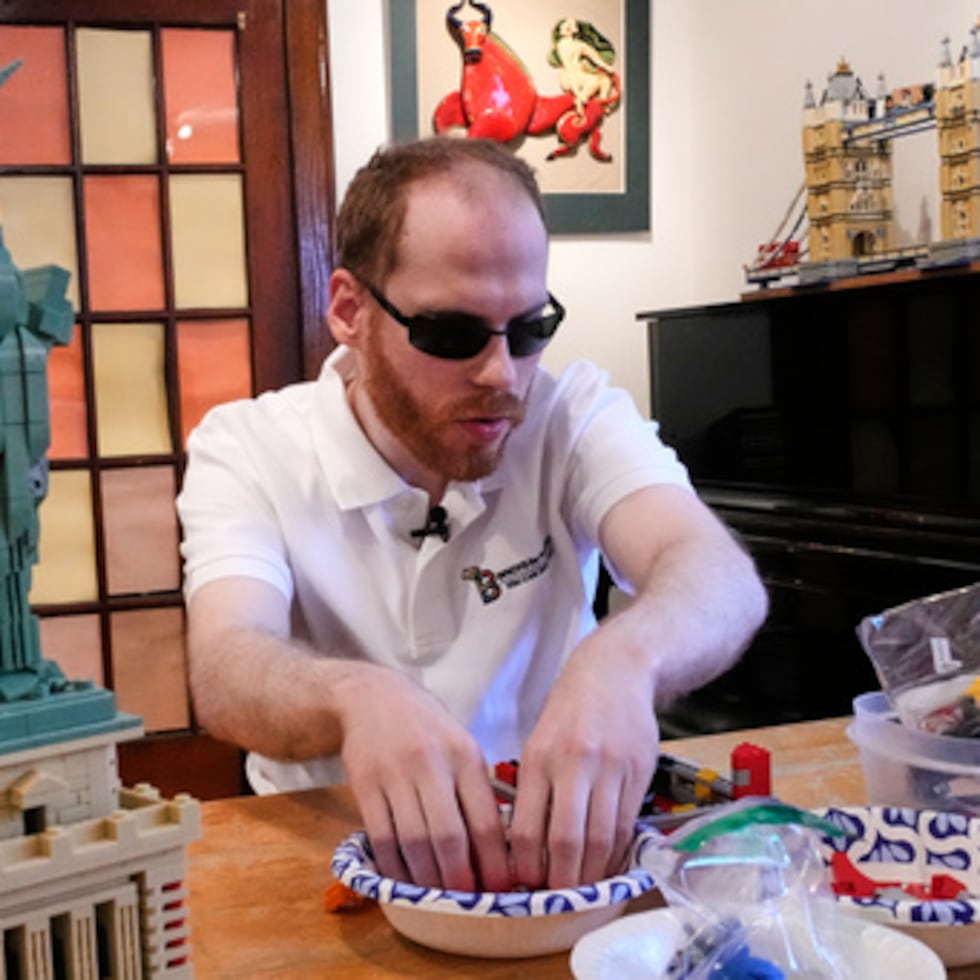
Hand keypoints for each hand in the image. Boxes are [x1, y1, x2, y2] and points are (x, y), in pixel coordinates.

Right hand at [337, 666, 511, 891]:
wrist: (373, 697)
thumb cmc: (427, 729)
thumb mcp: (462, 746)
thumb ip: (477, 790)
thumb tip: (499, 851)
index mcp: (464, 755)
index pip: (485, 820)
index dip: (494, 863)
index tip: (501, 889)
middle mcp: (431, 763)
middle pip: (449, 836)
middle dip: (460, 878)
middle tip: (468, 903)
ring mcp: (395, 774)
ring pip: (413, 842)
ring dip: (427, 879)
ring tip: (437, 898)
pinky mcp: (365, 784)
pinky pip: (381, 837)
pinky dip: (393, 867)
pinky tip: (404, 881)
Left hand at [507, 645, 658, 888]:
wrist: (617, 671)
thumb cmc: (571, 709)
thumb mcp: (539, 739)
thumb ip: (534, 787)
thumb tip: (525, 844)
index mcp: (540, 757)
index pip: (528, 828)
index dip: (526, 866)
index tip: (525, 884)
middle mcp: (574, 764)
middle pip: (567, 840)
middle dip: (562, 880)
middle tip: (558, 900)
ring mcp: (610, 769)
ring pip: (601, 838)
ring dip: (591, 873)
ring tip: (583, 889)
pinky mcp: (638, 773)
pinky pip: (626, 825)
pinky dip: (616, 852)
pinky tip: (607, 863)